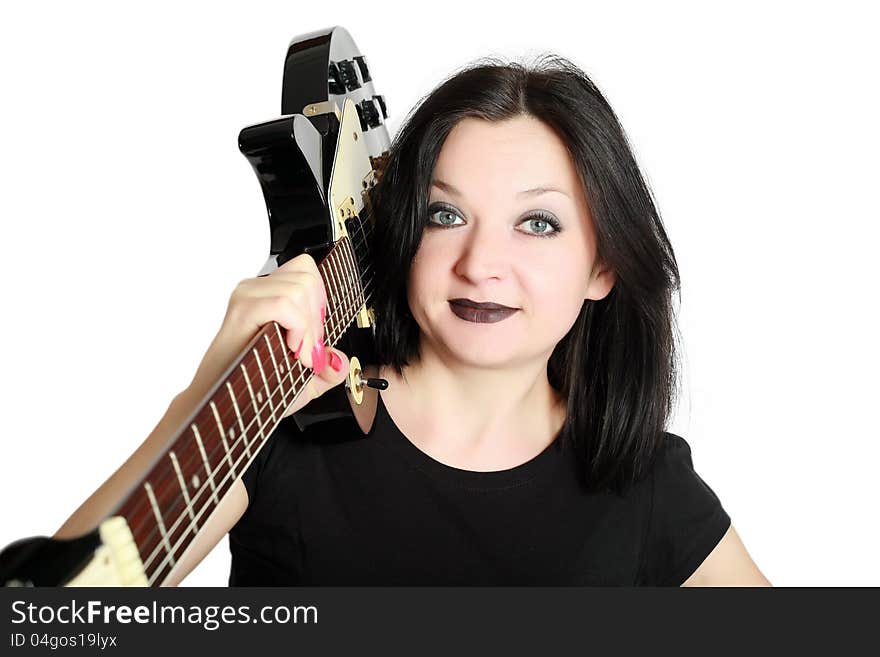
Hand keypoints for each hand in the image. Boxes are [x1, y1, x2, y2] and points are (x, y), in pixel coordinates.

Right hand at [186, 253, 349, 417]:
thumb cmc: (256, 388)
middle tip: (306, 350)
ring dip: (308, 328)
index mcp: (270, 296)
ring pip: (299, 289)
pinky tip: (292, 349)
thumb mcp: (303, 381)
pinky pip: (283, 303)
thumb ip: (328, 370)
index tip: (314, 335)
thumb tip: (340, 359)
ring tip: (297, 353)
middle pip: (308, 278)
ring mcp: (247, 296)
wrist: (228, 406)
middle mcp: (257, 291)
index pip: (306, 270)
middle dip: (317, 319)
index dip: (320, 301)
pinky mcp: (242, 309)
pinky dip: (298, 328)